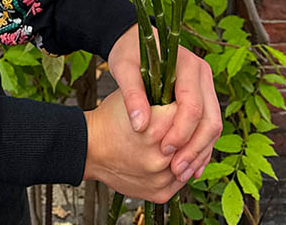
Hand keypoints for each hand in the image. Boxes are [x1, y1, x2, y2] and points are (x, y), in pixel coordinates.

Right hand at [83, 89, 190, 203]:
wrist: (91, 149)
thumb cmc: (111, 119)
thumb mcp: (133, 95)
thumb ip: (161, 94)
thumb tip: (186, 92)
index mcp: (156, 127)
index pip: (190, 112)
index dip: (186, 103)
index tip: (182, 100)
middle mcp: (161, 155)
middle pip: (194, 137)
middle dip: (190, 126)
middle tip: (182, 118)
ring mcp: (161, 177)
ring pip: (192, 159)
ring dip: (188, 147)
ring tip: (177, 135)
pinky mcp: (160, 192)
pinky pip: (183, 178)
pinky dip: (181, 166)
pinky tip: (172, 154)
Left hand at [107, 25, 221, 182]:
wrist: (136, 41)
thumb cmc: (130, 52)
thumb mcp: (125, 68)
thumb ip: (132, 95)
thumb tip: (140, 126)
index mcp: (188, 65)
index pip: (193, 105)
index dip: (180, 131)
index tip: (163, 150)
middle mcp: (203, 76)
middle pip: (210, 119)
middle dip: (194, 148)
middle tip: (176, 170)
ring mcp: (205, 87)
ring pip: (213, 126)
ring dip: (199, 152)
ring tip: (181, 173)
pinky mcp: (202, 99)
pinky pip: (207, 128)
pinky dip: (200, 148)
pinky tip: (189, 167)